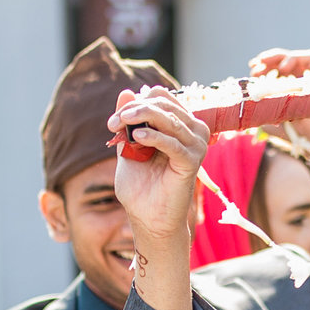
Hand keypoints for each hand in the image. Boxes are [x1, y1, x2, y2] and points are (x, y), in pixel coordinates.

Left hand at [107, 85, 205, 309]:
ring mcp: (195, 146)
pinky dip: (155, 137)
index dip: (136, 102)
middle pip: (164, 103)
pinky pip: (173, 143)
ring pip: (169, 119)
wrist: (147, 219)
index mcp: (179, 125)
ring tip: (121, 127)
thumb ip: (129, 121)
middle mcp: (192, 131)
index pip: (161, 97)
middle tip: (114, 124)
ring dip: (141, 118)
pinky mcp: (192, 163)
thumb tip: (125, 91)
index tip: (114, 121)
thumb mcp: (128, 146)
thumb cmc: (140, 186)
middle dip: (135, 109)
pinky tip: (138, 138)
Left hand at [250, 48, 309, 152]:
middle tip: (255, 66)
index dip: (262, 69)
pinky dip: (294, 58)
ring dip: (276, 57)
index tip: (252, 70)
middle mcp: (299, 80)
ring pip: (292, 58)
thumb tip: (246, 100)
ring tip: (265, 63)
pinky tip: (283, 68)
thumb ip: (258, 111)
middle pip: (281, 63)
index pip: (273, 73)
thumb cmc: (295, 132)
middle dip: (266, 61)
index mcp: (287, 89)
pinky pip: (308, 57)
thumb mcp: (269, 122)